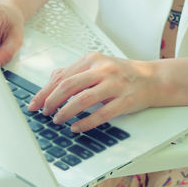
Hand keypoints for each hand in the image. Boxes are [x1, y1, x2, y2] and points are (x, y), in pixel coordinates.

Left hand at [28, 52, 158, 131]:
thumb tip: (50, 83)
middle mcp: (103, 69)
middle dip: (52, 101)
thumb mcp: (96, 65)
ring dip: (66, 112)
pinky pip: (102, 113)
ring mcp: (115, 84)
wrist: (153, 78)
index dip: (45, 92)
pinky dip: (86, 122)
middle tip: (44, 112)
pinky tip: (76, 127)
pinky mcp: (126, 100)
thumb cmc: (121, 73)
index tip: (34, 103)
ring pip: (83, 99)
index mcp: (92, 60)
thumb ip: (74, 72)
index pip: (61, 76)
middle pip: (68, 85)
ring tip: (57, 120)